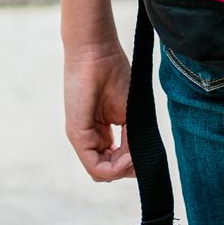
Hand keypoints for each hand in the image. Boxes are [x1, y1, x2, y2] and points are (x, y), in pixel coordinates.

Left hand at [63, 43, 134, 181]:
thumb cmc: (114, 74)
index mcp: (101, 132)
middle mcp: (90, 137)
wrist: (97, 52)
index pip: (114, 162)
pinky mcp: (78, 134)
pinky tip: (128, 157)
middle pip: (108, 171)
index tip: (145, 151)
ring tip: (134, 156)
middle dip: (128, 169)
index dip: (132, 163)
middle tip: (140, 155)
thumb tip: (139, 162)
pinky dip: (114, 168)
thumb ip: (133, 138)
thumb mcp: (130, 112)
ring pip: (101, 173)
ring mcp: (82, 137)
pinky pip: (95, 166)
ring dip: (122, 170)